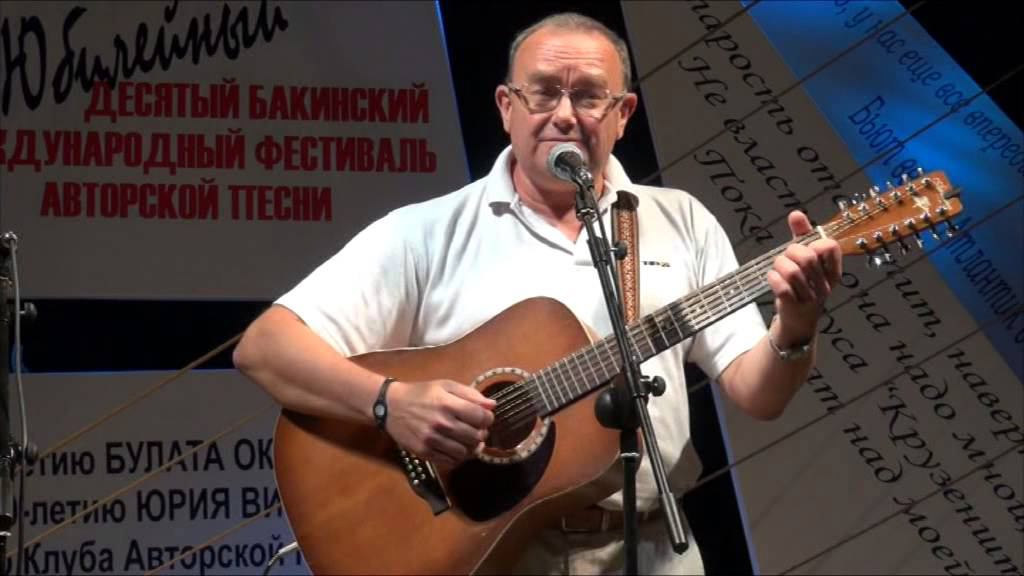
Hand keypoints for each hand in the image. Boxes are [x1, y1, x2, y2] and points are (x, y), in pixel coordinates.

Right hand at [384, 379, 495, 466]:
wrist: (390, 406)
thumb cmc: (421, 393)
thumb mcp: (445, 386)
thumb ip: (470, 394)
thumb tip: (492, 405)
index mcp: (448, 404)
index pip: (482, 417)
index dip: (488, 418)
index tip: (484, 417)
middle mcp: (441, 423)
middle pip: (476, 437)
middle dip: (481, 433)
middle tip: (475, 429)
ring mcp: (432, 440)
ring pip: (465, 452)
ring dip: (470, 447)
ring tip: (466, 440)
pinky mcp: (424, 452)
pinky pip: (450, 462)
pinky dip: (457, 457)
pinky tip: (455, 448)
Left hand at [766, 211, 842, 345]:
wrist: (798, 319)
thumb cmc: (802, 284)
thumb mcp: (805, 258)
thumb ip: (802, 235)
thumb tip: (796, 213)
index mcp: (832, 270)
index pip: (830, 246)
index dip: (813, 242)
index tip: (805, 248)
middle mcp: (824, 284)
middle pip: (806, 256)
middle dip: (790, 252)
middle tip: (786, 258)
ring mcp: (810, 296)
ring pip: (793, 271)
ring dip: (779, 265)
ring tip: (778, 269)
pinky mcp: (794, 306)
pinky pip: (782, 287)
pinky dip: (773, 278)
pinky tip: (773, 278)